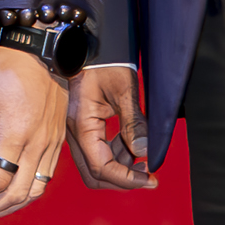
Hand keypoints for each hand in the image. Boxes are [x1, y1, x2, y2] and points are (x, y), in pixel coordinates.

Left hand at [0, 50, 67, 221]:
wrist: (41, 53)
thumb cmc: (9, 70)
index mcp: (16, 134)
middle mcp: (38, 144)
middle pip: (17, 192)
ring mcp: (51, 144)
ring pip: (36, 189)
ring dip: (13, 205)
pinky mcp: (57, 141)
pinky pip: (46, 176)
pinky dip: (30, 191)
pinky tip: (16, 192)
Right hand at [67, 62, 154, 190]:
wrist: (85, 44)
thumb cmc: (104, 61)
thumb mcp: (124, 90)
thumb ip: (133, 123)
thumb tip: (143, 153)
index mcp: (82, 124)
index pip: (102, 167)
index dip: (128, 179)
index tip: (151, 179)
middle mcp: (73, 131)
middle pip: (94, 174)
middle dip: (121, 180)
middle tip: (147, 177)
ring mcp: (75, 130)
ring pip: (94, 165)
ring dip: (119, 168)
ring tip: (142, 158)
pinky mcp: (80, 126)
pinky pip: (95, 151)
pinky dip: (114, 155)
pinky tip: (130, 145)